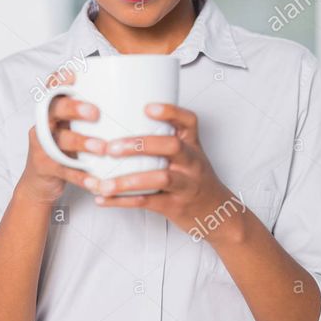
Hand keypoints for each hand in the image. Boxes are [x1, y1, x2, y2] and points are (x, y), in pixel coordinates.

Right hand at [17, 69, 107, 203]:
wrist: (39, 184)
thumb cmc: (66, 150)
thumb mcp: (73, 128)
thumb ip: (93, 116)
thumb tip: (136, 100)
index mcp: (53, 111)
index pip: (52, 88)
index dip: (59, 79)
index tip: (74, 74)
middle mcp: (44, 124)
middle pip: (53, 109)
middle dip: (73, 108)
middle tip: (95, 112)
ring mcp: (42, 146)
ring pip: (59, 140)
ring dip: (81, 143)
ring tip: (101, 148)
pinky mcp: (45, 167)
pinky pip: (64, 171)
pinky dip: (81, 176)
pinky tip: (97, 181)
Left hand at [85, 102, 231, 234]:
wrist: (216, 213)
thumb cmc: (194, 179)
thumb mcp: (188, 155)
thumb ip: (163, 140)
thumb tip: (120, 124)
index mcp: (192, 145)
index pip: (188, 121)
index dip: (170, 112)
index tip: (147, 108)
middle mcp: (191, 162)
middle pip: (172, 146)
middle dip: (140, 145)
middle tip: (111, 148)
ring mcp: (185, 184)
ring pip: (160, 178)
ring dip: (128, 181)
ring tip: (103, 184)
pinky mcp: (176, 206)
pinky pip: (148, 202)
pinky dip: (123, 201)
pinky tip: (103, 199)